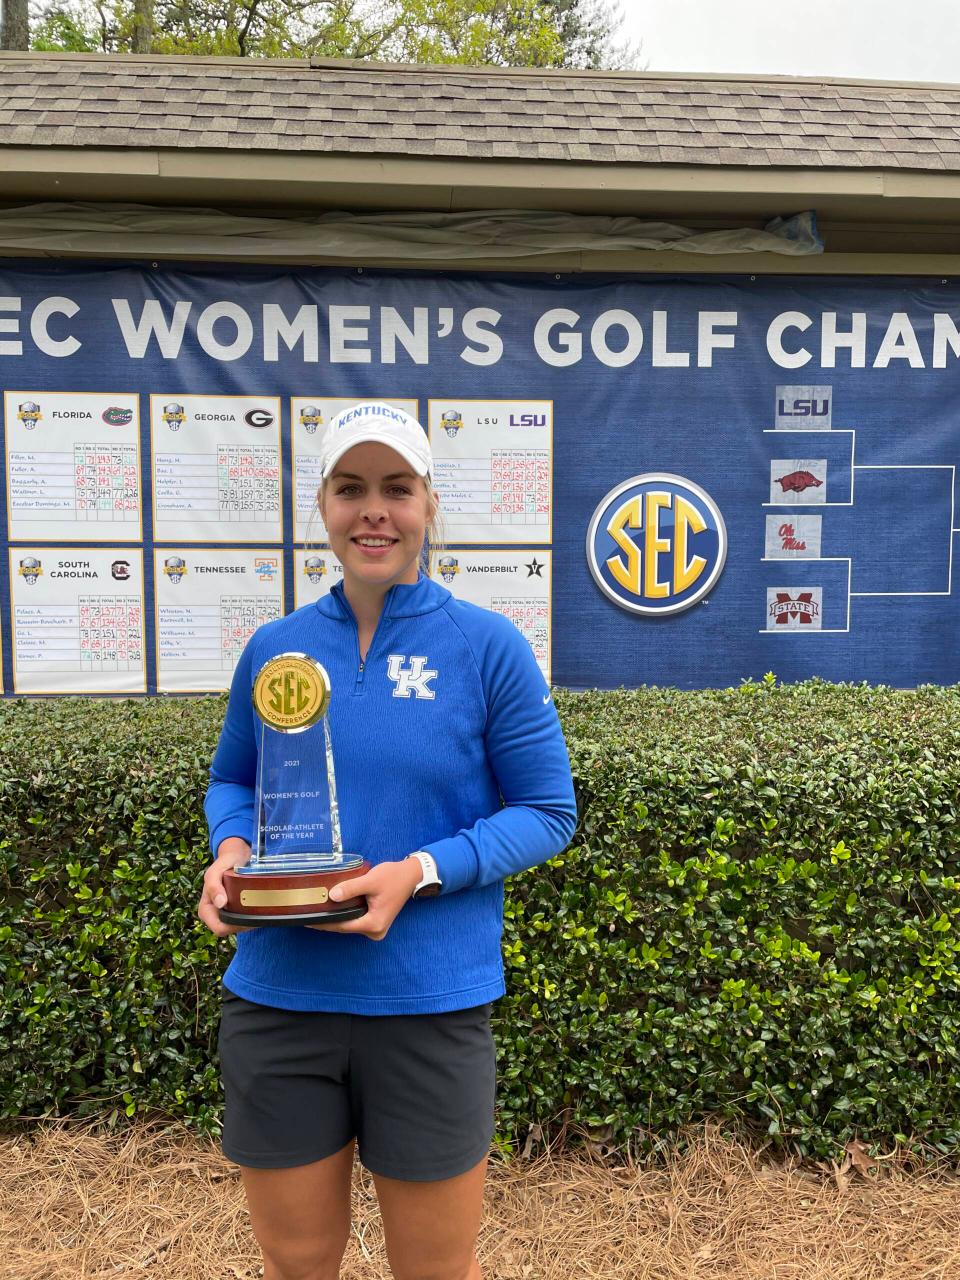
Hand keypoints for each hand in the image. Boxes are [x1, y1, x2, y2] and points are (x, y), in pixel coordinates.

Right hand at [198, 837, 255, 937]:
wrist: (236, 856)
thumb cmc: (225, 863)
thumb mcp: (216, 869)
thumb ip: (213, 884)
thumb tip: (220, 903)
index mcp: (206, 909)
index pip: (218, 928)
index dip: (232, 926)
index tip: (246, 916)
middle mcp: (215, 914)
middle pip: (230, 929)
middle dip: (244, 925)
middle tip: (258, 913)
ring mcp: (226, 913)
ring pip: (239, 927)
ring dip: (250, 921)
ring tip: (260, 909)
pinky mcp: (236, 911)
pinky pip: (245, 920)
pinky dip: (253, 917)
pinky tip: (260, 908)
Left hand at [306, 857, 422, 940]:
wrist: (411, 876)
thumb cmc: (393, 877)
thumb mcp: (370, 881)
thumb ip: (351, 888)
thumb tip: (332, 896)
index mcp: (374, 924)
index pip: (342, 926)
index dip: (324, 923)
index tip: (308, 920)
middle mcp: (375, 931)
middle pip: (345, 927)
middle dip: (328, 921)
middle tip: (309, 913)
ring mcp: (376, 928)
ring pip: (350, 925)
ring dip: (336, 918)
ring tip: (318, 910)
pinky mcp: (376, 923)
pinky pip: (356, 921)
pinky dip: (346, 915)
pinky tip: (334, 909)